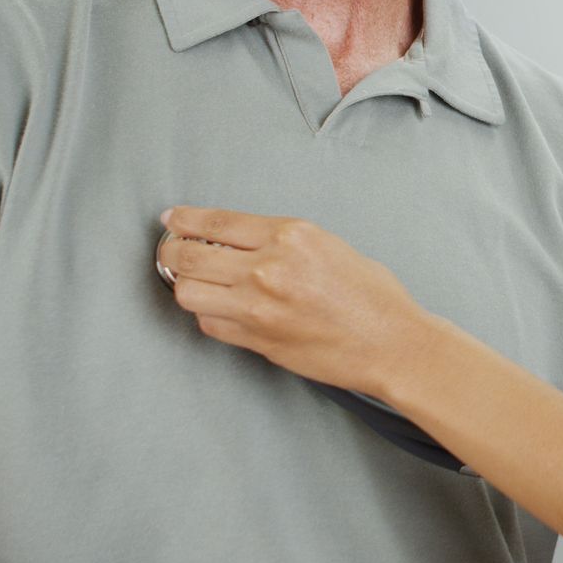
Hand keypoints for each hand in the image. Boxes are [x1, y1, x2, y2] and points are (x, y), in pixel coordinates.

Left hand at [157, 207, 420, 397]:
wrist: (392, 343)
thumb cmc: (373, 296)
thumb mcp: (330, 245)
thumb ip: (282, 242)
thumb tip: (238, 241)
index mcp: (291, 235)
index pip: (216, 222)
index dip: (184, 219)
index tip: (172, 218)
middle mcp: (269, 267)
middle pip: (189, 255)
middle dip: (171, 251)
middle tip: (171, 251)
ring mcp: (259, 306)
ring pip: (188, 291)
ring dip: (185, 285)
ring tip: (193, 282)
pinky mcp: (257, 339)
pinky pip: (209, 323)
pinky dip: (208, 314)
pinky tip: (220, 308)